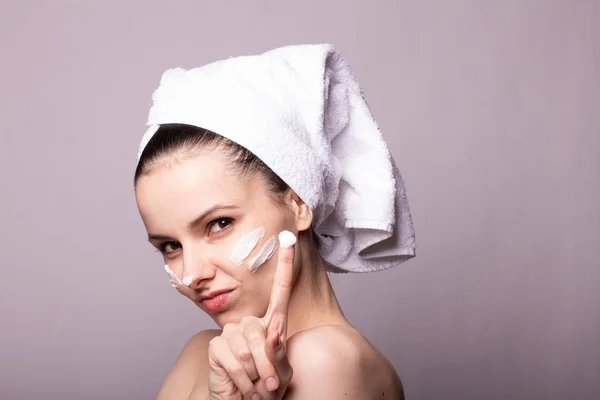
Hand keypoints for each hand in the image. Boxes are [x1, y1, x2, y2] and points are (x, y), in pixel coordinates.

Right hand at [207, 232, 295, 399]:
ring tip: (255, 386)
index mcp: (272, 324)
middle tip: (268, 387)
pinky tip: (241, 386)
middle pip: (262, 333)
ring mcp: (232, 333)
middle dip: (268, 366)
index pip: (281, 290)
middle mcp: (251, 324)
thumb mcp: (279, 372)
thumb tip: (269, 335)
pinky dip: (241, 380)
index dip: (284, 265)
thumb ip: (276, 353)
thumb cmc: (266, 388)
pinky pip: (233, 360)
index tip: (288, 239)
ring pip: (248, 349)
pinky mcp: (217, 346)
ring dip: (255, 376)